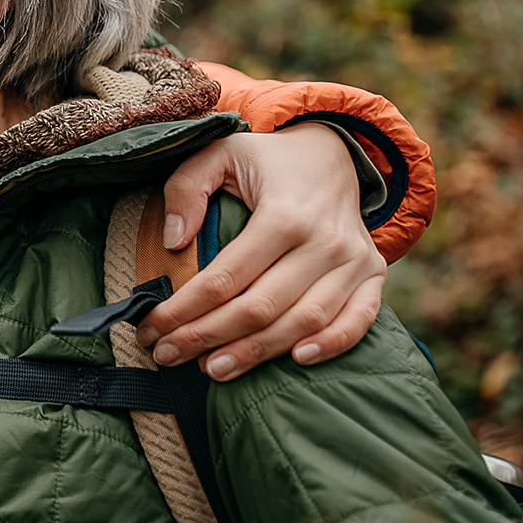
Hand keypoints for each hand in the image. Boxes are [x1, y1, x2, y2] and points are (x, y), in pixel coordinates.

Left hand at [138, 123, 385, 380]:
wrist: (332, 154)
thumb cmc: (266, 161)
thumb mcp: (219, 153)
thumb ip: (187, 189)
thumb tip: (172, 242)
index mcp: (284, 214)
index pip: (226, 278)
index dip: (184, 310)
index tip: (150, 329)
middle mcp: (324, 241)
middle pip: (260, 307)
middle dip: (207, 337)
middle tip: (167, 355)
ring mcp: (354, 260)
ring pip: (303, 321)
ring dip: (256, 352)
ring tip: (212, 369)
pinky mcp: (373, 274)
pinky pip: (359, 319)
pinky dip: (333, 344)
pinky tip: (296, 360)